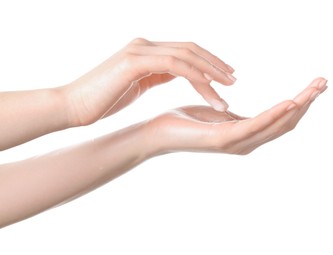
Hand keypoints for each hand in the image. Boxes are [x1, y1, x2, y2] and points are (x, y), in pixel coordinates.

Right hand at [64, 38, 235, 125]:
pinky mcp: (135, 62)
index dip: (207, 61)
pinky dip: (195, 75)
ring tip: (229, 86)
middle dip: (215, 63)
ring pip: (186, 55)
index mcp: (146, 51)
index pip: (184, 51)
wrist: (73, 106)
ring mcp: (139, 51)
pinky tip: (210, 88)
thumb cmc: (103, 99)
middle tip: (234, 78)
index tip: (224, 75)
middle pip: (190, 48)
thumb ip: (156, 74)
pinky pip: (174, 65)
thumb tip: (177, 73)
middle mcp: (145, 45)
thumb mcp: (137, 84)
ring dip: (211, 71)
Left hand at [145, 78, 326, 154]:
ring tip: (315, 89)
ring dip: (298, 106)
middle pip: (285, 123)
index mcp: (244, 134)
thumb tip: (238, 111)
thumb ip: (232, 116)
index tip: (315, 84)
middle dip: (307, 103)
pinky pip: (256, 125)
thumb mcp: (215, 115)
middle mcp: (245, 142)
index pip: (280, 120)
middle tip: (324, 83)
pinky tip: (290, 101)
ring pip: (276, 125)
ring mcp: (236, 143)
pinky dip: (275, 114)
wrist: (157, 132)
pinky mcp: (224, 139)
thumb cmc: (184, 121)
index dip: (300, 103)